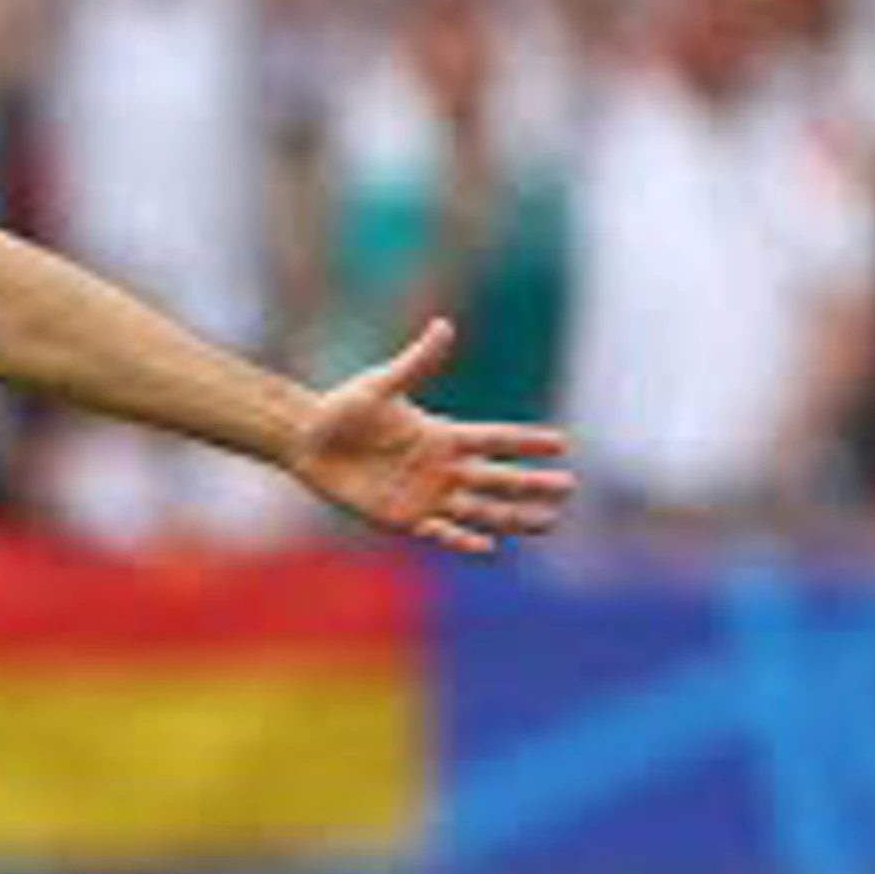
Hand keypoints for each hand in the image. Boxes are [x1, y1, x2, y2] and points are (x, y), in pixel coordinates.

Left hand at [285, 318, 573, 555]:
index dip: (526, 442)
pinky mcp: (403, 518)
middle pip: (498, 478)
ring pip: (480, 509)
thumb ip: (416, 362)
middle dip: (533, 483)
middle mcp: (442, 467)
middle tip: (568, 487)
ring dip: (513, 516)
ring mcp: (426, 495)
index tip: (562, 443)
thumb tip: (444, 327)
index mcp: (442, 434)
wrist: (307, 441)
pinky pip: (440, 532)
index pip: (494, 438)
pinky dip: (462, 540)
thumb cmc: (343, 408)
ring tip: (548, 523)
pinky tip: (488, 546)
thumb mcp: (380, 385)